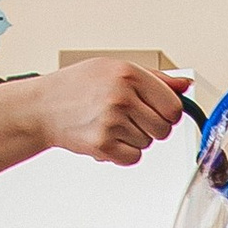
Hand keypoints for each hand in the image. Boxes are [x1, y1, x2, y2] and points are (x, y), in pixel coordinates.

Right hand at [28, 58, 190, 169]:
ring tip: (110, 124)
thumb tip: (185, 86)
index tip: (156, 112)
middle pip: (164, 129)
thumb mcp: (115, 69)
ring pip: (147, 143)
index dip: (168, 113)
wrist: (42, 107)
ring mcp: (112, 122)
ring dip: (133, 138)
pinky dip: (123, 153)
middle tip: (130, 119)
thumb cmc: (77, 86)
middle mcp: (121, 96)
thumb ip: (154, 79)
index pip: (173, 106)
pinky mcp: (102, 144)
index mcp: (128, 74)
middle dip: (151, 128)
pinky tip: (107, 137)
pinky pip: (133, 158)